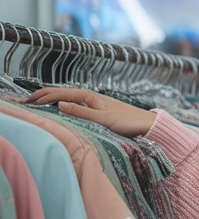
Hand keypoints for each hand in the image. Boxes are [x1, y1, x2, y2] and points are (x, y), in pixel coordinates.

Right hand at [27, 87, 156, 137]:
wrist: (147, 125)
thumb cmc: (128, 121)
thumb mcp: (103, 118)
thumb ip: (81, 112)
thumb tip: (60, 104)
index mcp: (91, 97)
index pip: (64, 94)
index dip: (47, 96)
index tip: (31, 100)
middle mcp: (93, 98)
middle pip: (65, 94)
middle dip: (47, 95)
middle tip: (29, 99)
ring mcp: (96, 104)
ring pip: (71, 99)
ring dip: (55, 99)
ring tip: (41, 101)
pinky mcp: (100, 111)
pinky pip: (77, 105)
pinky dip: (66, 104)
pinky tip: (64, 108)